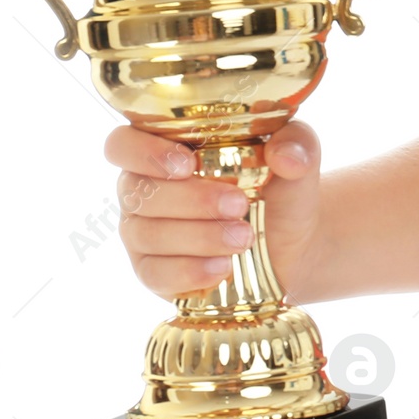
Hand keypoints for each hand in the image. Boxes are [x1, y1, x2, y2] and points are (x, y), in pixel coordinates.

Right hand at [106, 119, 324, 302]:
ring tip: (243, 237)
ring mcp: (143, 233)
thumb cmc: (280, 188)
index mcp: (163, 150)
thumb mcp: (296, 158)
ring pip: (147, 233)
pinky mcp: (154, 272)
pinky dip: (188, 271)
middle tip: (239, 205)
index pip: (122, 144)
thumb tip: (285, 155)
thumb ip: (297, 144)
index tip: (186, 164)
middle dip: (190, 199)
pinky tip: (222, 268)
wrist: (294, 241)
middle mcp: (143, 190)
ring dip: (197, 236)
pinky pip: (155, 274)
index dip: (143, 153)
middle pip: (138, 191)